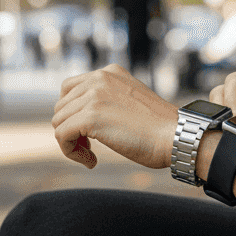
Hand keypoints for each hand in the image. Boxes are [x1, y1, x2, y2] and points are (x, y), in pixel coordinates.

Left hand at [52, 64, 176, 168]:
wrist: (177, 136)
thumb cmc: (160, 129)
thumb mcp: (131, 103)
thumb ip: (109, 102)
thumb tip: (83, 120)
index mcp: (110, 73)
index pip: (70, 89)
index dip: (73, 114)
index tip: (89, 133)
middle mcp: (99, 78)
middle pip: (61, 107)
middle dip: (71, 130)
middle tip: (90, 148)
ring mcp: (93, 95)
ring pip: (58, 121)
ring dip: (71, 143)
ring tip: (91, 156)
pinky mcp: (90, 116)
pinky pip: (61, 135)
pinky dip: (71, 152)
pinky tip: (92, 162)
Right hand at [209, 65, 235, 153]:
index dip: (230, 100)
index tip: (233, 122)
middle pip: (223, 91)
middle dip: (223, 111)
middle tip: (228, 132)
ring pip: (222, 106)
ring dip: (223, 121)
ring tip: (231, 137)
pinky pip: (230, 120)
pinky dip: (228, 130)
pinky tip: (234, 142)